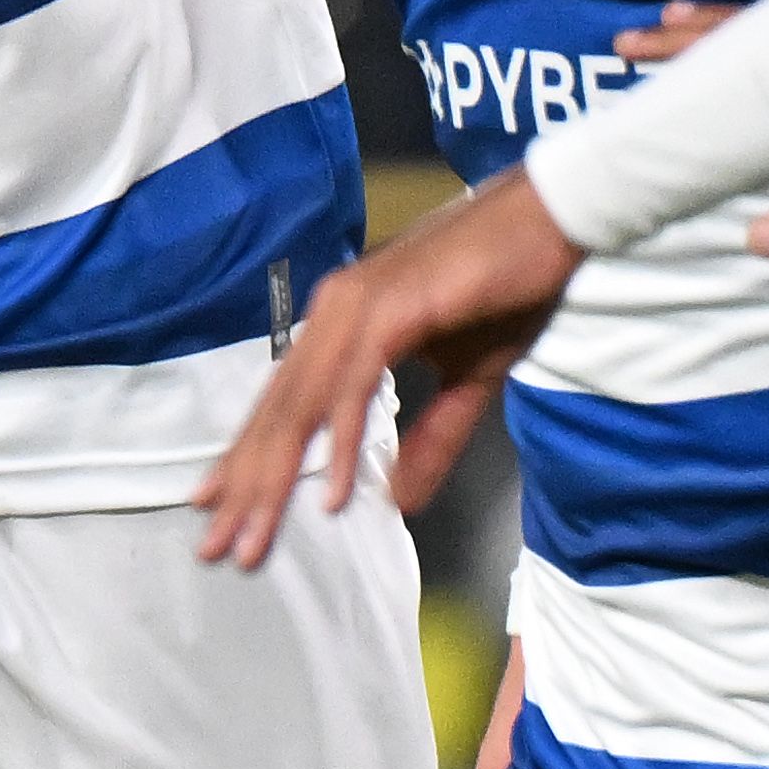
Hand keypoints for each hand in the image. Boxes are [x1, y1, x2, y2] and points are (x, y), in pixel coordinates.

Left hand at [197, 170, 577, 566]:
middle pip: (279, 412)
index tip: (215, 510)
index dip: (247, 459)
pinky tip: (330, 490)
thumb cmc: (511, 288)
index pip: (284, 404)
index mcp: (345, 324)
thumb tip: (398, 502)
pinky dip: (340, 438)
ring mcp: (360, 306)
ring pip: (303, 405)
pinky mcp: (394, 307)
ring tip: (254, 535)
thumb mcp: (467, 382)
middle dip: (245, 486)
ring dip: (276, 476)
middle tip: (214, 549)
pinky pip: (356, 384)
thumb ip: (430, 439)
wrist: (554, 218)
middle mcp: (337, 312)